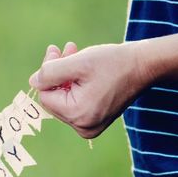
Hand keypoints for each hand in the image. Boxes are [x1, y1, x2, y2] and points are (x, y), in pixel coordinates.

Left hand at [28, 40, 145, 138]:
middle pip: (53, 99)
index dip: (47, 73)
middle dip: (56, 74)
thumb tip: (33, 82)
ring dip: (65, 76)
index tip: (57, 50)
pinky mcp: (95, 122)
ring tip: (74, 53)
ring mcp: (90, 127)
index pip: (45, 96)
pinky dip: (75, 86)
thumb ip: (50, 72)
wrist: (144, 66)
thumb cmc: (113, 63)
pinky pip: (74, 104)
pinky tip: (82, 68)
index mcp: (78, 116)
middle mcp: (83, 128)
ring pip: (63, 100)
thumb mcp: (77, 62)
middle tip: (65, 49)